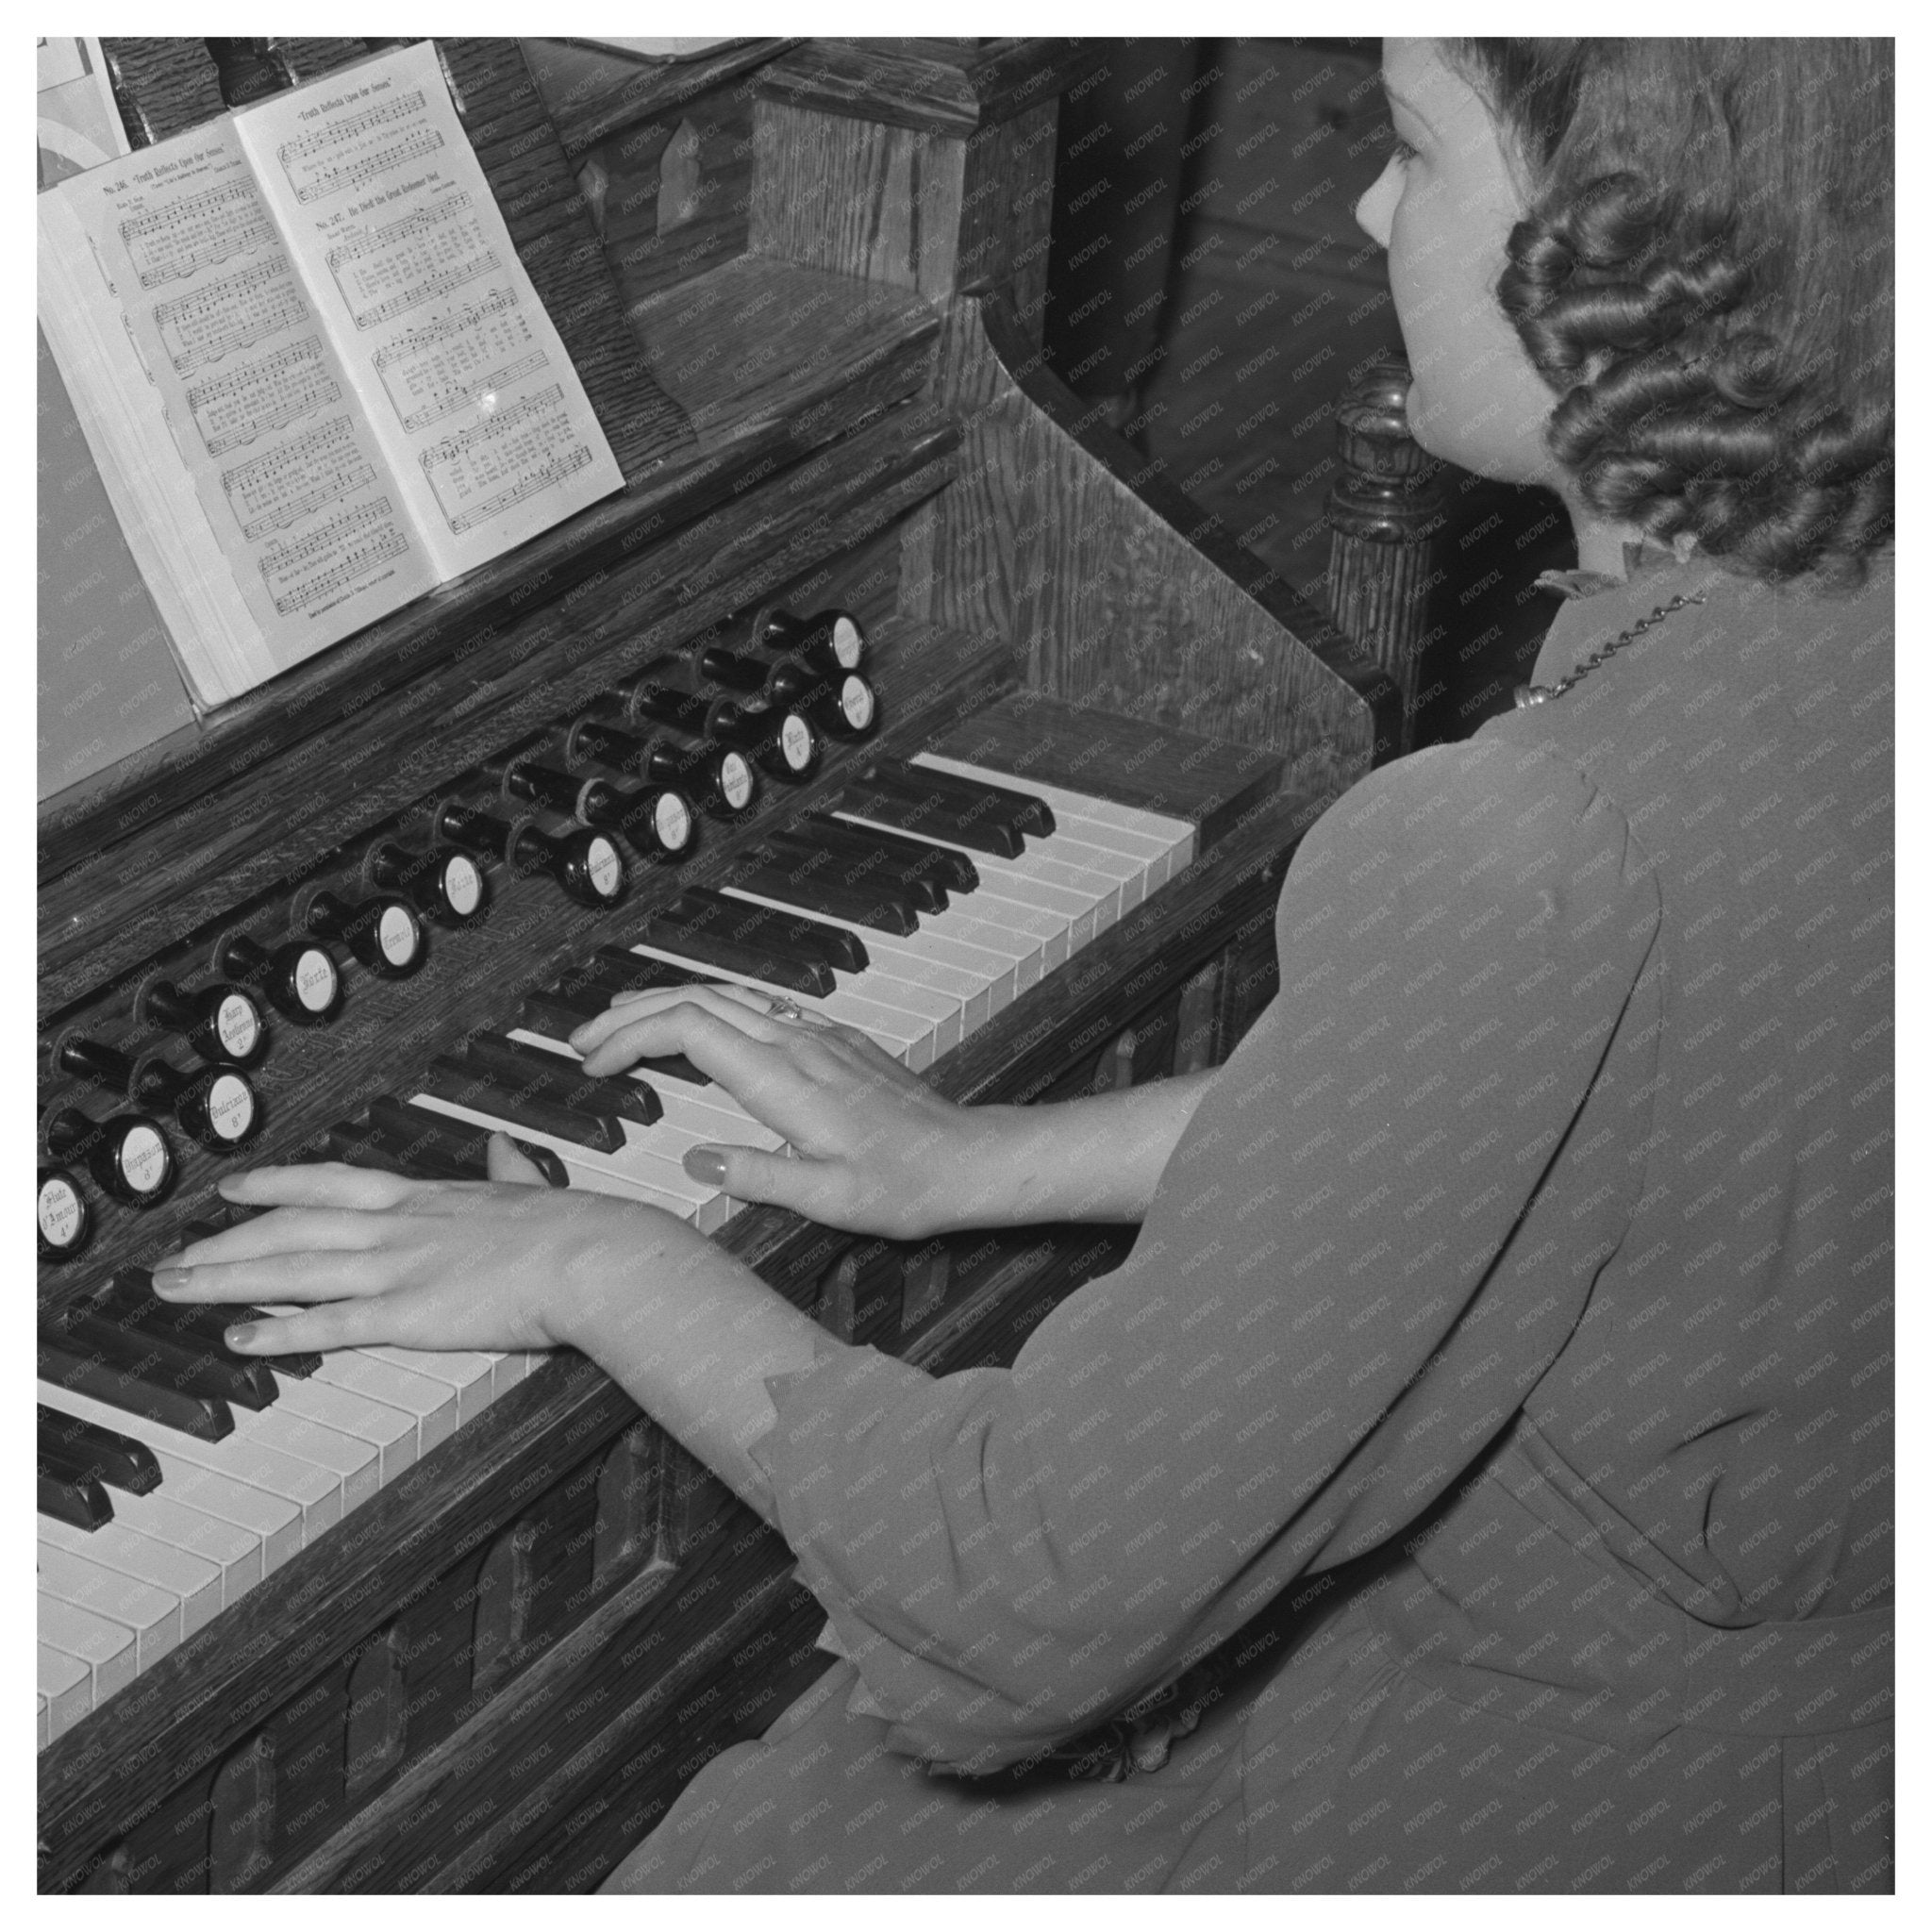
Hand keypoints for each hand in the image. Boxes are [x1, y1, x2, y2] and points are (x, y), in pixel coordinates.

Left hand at [152, 1136, 696, 1356]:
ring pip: (292, 1271)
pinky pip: (329, 1324)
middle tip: (172, 1257)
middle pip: (292, 1228)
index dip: (275, 1185)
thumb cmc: (574, 1226)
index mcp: (427, 1198)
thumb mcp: (530, 1187)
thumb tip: (505, 1149)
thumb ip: (509, 1171)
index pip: (332, 1184)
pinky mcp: (409, 1314)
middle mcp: (400, 1228)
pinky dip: (278, 1332)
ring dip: (225, 1281)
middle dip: (226, 1243)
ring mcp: (399, 1269)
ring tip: (174, 1290)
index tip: (232, 1189)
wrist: (594, 1255)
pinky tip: (237, 1339)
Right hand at [569, 984, 998, 1238]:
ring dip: (669, 1003)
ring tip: (623, 1025)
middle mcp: (799, 1046)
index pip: (689, 1030)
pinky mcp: (836, 1042)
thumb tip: (696, 1159)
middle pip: (698, 999)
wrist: (969, 1160)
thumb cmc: (906, 1185)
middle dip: (632, 1012)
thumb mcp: (827, 1200)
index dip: (631, 1037)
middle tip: (585, 1040)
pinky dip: (713, 1009)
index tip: (595, 1064)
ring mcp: (819, 1038)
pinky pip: (761, 1007)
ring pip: (729, 996)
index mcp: (785, 1080)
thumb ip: (758, 1177)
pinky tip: (701, 1026)